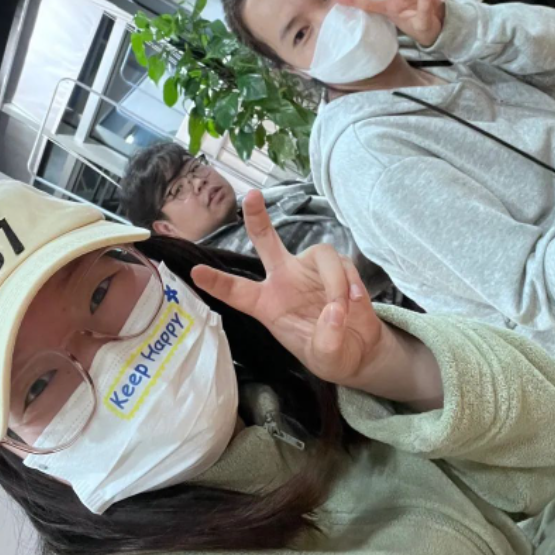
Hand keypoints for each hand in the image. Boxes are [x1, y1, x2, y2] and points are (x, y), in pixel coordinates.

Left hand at [190, 190, 387, 388]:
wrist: (359, 350)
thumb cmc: (331, 353)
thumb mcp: (325, 358)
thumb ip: (326, 341)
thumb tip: (334, 312)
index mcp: (268, 304)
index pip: (237, 291)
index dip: (217, 281)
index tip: (195, 272)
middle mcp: (285, 279)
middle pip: (266, 241)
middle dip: (257, 217)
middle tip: (251, 196)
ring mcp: (311, 270)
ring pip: (320, 253)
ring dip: (334, 281)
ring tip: (342, 309)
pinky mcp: (338, 268)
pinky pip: (343, 264)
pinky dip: (351, 283)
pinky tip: (357, 303)